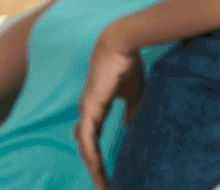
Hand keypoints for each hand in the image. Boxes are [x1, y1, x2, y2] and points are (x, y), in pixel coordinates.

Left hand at [75, 39, 144, 189]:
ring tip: (102, 185)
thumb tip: (133, 128)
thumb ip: (131, 111)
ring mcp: (86, 110)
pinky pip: (88, 138)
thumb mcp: (133, 93)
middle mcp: (88, 111)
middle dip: (95, 168)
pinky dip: (92, 155)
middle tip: (103, 186)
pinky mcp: (89, 108)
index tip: (106, 173)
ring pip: (86, 147)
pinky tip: (97, 168)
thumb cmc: (127, 64)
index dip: (98, 156)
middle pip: (87, 147)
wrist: (121, 44)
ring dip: (93, 168)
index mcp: (96, 107)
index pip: (94, 138)